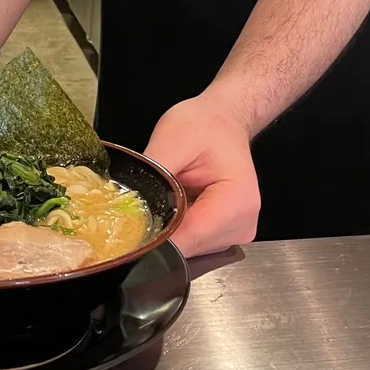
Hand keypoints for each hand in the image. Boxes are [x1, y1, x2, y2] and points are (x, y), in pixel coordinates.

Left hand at [144, 94, 259, 257]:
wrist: (225, 120)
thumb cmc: (205, 125)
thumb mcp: (173, 139)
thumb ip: (153, 176)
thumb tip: (128, 209)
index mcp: (237, 202)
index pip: (187, 239)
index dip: (155, 237)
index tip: (129, 228)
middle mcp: (241, 225)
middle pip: (187, 248)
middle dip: (162, 230)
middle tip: (149, 200)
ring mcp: (235, 233)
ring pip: (187, 248)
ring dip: (171, 227)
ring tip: (169, 195)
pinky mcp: (225, 235)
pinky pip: (192, 242)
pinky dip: (179, 226)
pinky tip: (179, 203)